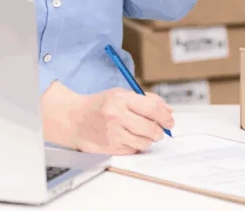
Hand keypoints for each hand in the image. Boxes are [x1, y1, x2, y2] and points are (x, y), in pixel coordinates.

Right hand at [41, 83, 173, 154]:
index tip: (169, 120)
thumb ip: (146, 100)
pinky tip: (129, 137)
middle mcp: (117, 117)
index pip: (152, 109)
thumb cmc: (99, 105)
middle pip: (151, 129)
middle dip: (159, 131)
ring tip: (142, 132)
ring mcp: (113, 134)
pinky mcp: (111, 148)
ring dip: (148, 139)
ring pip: (145, 142)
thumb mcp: (120, 94)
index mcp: (120, 99)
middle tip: (159, 130)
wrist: (74, 119)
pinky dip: (136, 145)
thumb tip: (168, 110)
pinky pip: (134, 150)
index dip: (165, 116)